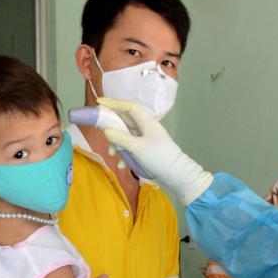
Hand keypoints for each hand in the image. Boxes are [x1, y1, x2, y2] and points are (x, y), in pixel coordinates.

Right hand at [97, 97, 213, 205]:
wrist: (177, 175)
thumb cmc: (159, 158)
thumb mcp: (137, 148)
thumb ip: (120, 138)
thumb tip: (106, 130)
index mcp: (147, 122)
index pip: (129, 106)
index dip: (114, 103)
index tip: (99, 103)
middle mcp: (147, 127)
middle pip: (126, 120)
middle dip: (112, 127)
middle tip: (100, 131)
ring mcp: (147, 138)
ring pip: (127, 135)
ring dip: (117, 144)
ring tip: (112, 154)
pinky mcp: (147, 149)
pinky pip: (131, 147)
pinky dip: (125, 154)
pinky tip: (122, 165)